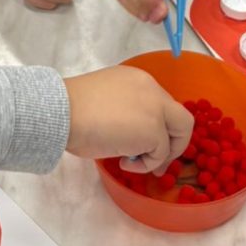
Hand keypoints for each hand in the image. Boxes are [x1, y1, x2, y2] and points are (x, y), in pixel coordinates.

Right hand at [63, 64, 193, 175]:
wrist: (63, 111)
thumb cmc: (72, 109)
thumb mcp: (105, 101)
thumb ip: (124, 110)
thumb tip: (128, 134)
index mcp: (139, 80)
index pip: (161, 105)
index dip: (157, 126)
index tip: (145, 144)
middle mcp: (153, 90)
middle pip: (181, 118)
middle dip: (174, 143)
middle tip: (157, 162)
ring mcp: (156, 110)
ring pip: (179, 134)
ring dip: (160, 155)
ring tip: (134, 163)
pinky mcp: (154, 131)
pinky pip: (160, 154)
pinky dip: (145, 165)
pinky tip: (124, 163)